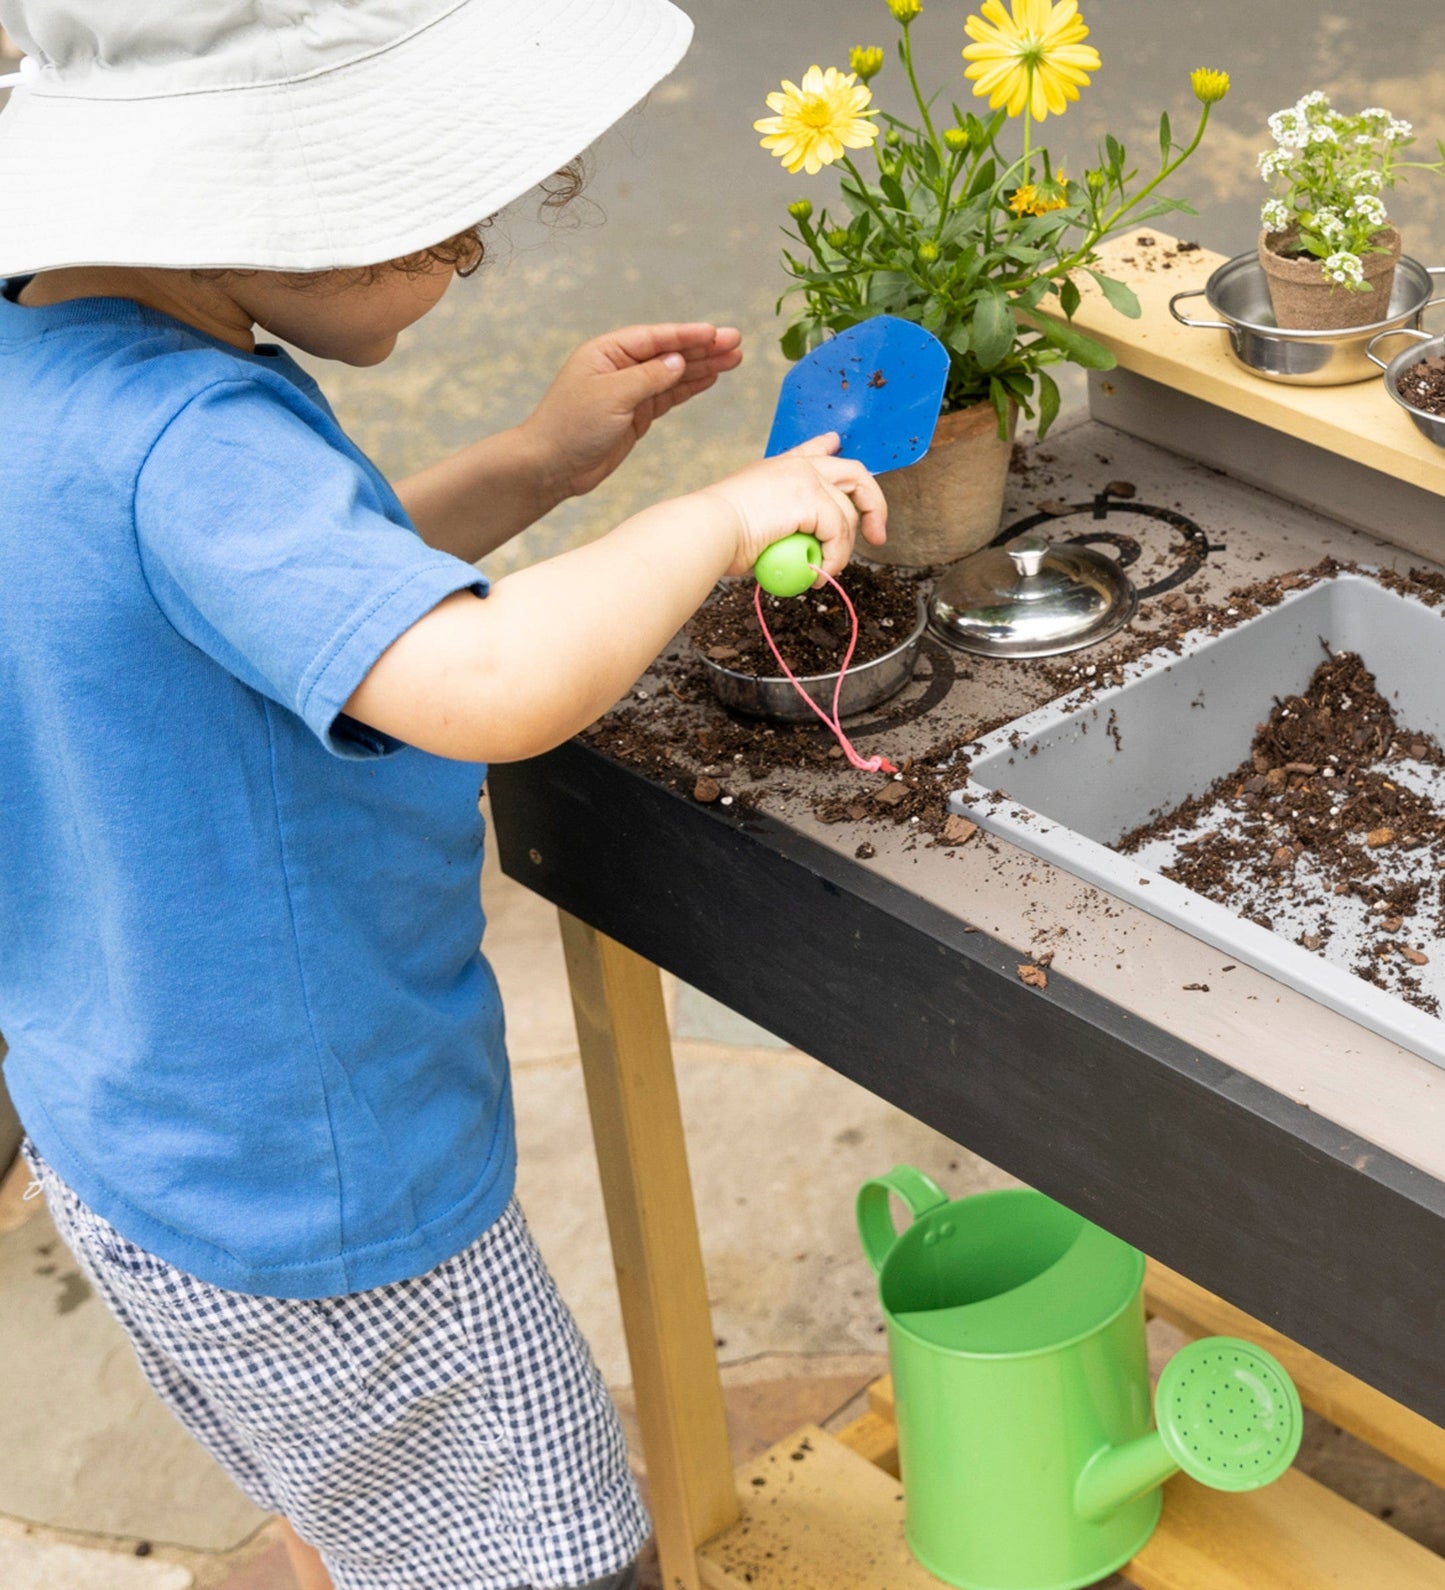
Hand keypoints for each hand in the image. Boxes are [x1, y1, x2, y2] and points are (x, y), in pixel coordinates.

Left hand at [522, 322, 743, 497]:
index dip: (687, 335)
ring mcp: (630, 392)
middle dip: (703, 348)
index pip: (655, 338)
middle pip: (669, 353)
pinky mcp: (635, 415)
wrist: (551, 466)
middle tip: (736, 342)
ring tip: (733, 359)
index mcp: (608, 352)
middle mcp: (620, 367)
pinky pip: (668, 397)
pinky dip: (689, 388)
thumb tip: (677, 362)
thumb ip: (648, 377)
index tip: (716, 333)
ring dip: (703, 367)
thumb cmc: (570, 426)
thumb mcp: (611, 396)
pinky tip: (710, 379)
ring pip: (673, 375)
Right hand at [697, 434, 887, 582]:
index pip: (811, 449)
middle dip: (873, 506)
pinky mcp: (812, 497)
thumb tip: (795, 550)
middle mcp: (797, 466)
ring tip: (822, 573)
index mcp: (778, 468)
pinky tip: (817, 573)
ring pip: (847, 516)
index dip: (828, 446)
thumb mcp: (752, 522)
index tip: (835, 442)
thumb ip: (779, 526)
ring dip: (841, 551)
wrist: (708, 529)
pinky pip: (838, 532)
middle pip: (855, 474)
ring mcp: (807, 478)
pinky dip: (834, 558)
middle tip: (876, 536)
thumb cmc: (718, 533)